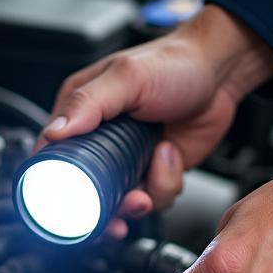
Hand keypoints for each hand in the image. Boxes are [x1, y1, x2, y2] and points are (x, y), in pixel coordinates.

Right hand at [41, 4, 272, 236]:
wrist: (220, 74)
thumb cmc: (174, 63)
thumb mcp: (126, 78)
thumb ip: (88, 104)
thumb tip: (54, 132)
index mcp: (80, 113)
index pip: (52, 158)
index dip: (55, 188)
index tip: (70, 205)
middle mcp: (99, 139)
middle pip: (86, 192)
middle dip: (104, 208)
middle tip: (119, 209)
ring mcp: (127, 158)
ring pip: (121, 201)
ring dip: (140, 198)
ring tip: (154, 173)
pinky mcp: (153, 171)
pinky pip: (152, 197)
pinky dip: (165, 184)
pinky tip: (170, 156)